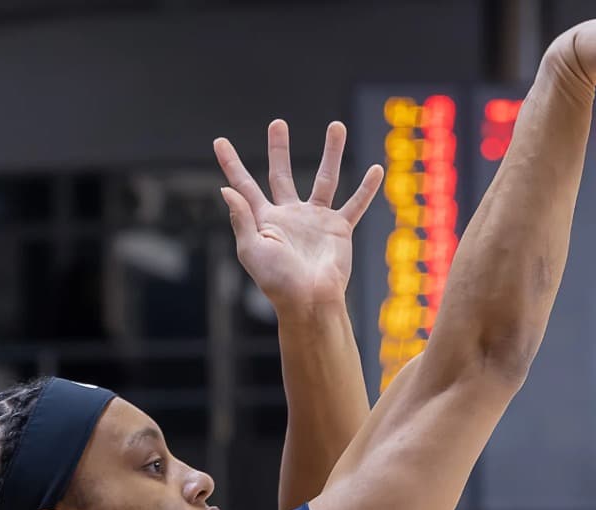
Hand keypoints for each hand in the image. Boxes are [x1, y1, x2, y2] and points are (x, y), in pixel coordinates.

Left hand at [215, 121, 384, 307]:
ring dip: (332, 152)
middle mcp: (290, 215)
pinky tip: (376, 169)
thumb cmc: (277, 281)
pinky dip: (366, 188)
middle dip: (279, 148)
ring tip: (336, 126)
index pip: (244, 185)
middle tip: (278, 123)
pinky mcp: (339, 229)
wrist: (310, 300)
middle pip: (282, 173)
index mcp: (265, 219)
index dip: (231, 163)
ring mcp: (316, 220)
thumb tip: (225, 189)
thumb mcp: (252, 250)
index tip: (219, 141)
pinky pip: (355, 204)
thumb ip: (242, 218)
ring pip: (325, 178)